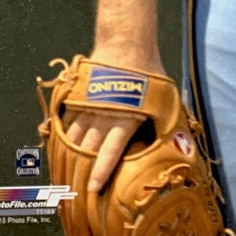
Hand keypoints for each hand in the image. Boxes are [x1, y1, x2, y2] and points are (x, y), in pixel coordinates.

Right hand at [64, 48, 165, 191]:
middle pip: (87, 149)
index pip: (111, 151)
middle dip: (79, 171)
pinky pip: (65, 121)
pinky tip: (56, 149)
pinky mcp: (77, 97)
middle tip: (72, 191)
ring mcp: (87, 106)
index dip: (101, 171)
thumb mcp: (163, 97)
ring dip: (67, 157)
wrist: (125, 44)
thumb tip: (178, 139)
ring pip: (72, 137)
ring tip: (61, 176)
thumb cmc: (148, 72)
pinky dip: (60, 136)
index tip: (92, 189)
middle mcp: (103, 116)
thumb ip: (164, 120)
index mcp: (125, 119)